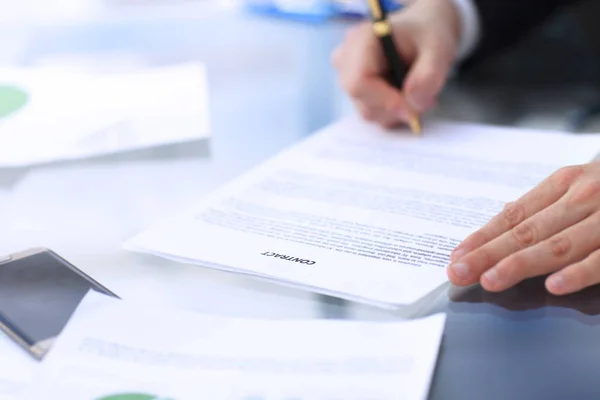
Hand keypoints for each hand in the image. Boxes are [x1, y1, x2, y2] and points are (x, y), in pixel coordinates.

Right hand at [331, 0, 460, 128]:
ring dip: (397, 111)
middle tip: (426, 98)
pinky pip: (371, 113)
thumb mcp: (439, 50)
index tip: (412, 109)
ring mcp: (345, 76)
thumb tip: (413, 104)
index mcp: (361, 40)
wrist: (419, 35)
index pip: (358, 83)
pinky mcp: (353, 91)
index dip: (385, 101)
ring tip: (417, 92)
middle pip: (363, 102)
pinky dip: (392, 112)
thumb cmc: (426, 36)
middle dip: (397, 108)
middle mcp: (345, 59)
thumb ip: (429, 75)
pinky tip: (404, 94)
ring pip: (368, 112)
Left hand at [448, 162, 599, 294]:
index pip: (515, 215)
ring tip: (490, 280)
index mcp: (564, 182)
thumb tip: (503, 220)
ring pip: (558, 245)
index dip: (483, 237)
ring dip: (520, 264)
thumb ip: (546, 204)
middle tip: (459, 273)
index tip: (457, 256)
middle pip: (527, 231)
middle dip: (488, 254)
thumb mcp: (582, 183)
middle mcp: (581, 197)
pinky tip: (553, 286)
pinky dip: (577, 273)